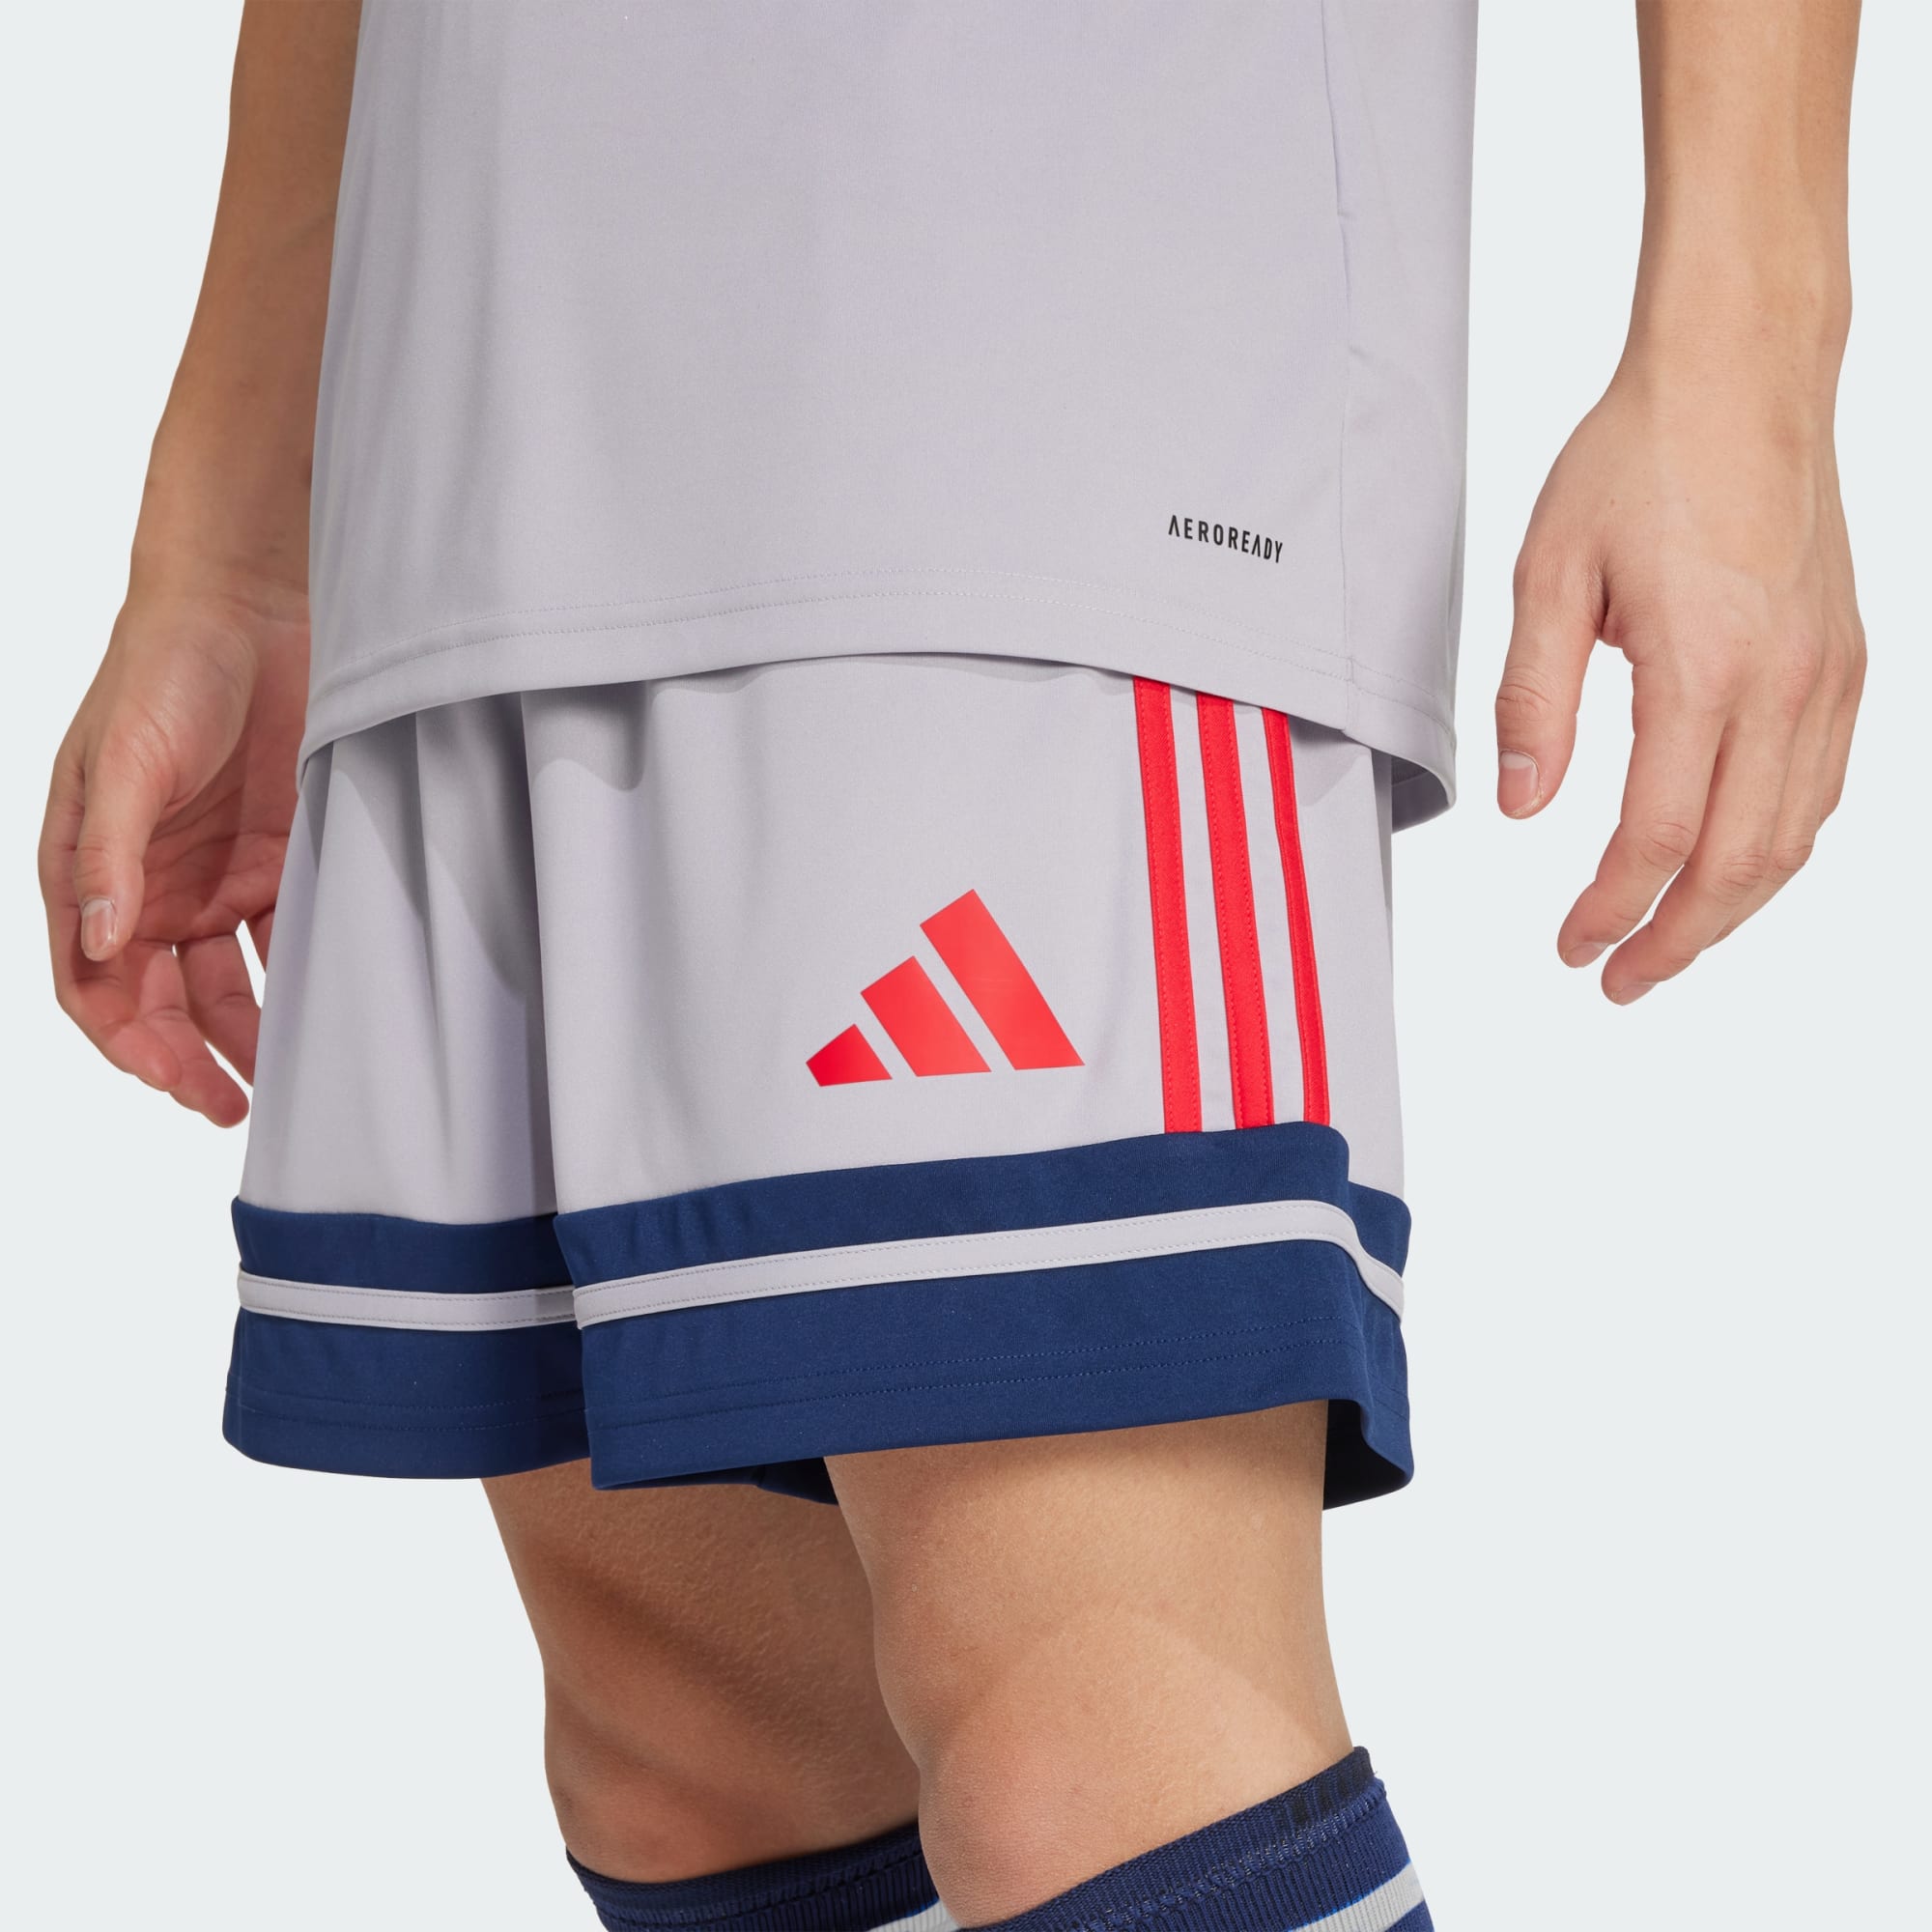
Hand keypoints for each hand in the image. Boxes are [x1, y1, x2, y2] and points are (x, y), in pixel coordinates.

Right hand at [39, 578, 307, 1122]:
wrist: (253, 606)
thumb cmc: (166, 667)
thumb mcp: (125, 758)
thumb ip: (108, 851)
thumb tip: (99, 937)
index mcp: (92, 866)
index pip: (95, 983)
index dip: (128, 1041)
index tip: (175, 1082)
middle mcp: (151, 884)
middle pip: (162, 999)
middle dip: (189, 1059)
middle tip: (231, 1109)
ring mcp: (215, 875)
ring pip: (225, 982)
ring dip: (244, 1036)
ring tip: (279, 1083)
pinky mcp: (279, 857)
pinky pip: (284, 936)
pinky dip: (298, 978)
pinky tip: (323, 1014)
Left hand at [1494, 355, 1863, 1002]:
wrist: (1742, 374)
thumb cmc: (1642, 457)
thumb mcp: (1548, 574)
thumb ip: (1534, 700)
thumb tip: (1524, 808)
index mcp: (1703, 667)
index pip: (1655, 838)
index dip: (1610, 910)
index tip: (1572, 945)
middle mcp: (1783, 682)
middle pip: (1737, 864)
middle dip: (1677, 940)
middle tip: (1620, 979)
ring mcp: (1829, 674)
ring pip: (1793, 838)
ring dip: (1731, 909)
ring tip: (1670, 943)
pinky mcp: (1847, 660)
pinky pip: (1823, 786)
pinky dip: (1776, 848)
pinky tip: (1733, 865)